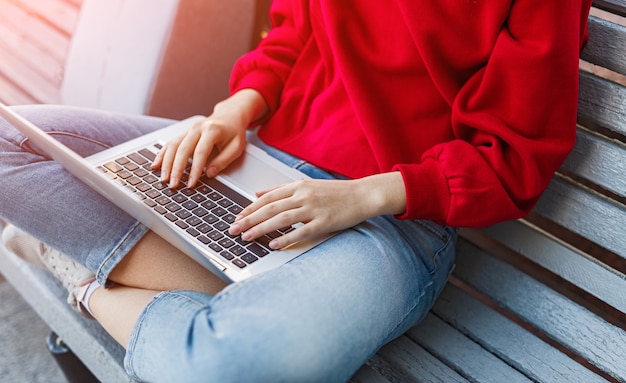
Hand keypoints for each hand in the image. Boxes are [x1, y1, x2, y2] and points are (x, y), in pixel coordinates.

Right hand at [152, 89, 267, 187]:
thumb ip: (224, 160)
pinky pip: (170, 143)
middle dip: (176, 168)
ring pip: (173, 146)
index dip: (195, 169)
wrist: (229, 116)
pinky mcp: (184, 133)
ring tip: (163, 178)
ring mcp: (189, 129)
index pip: (200, 152)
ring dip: (166, 163)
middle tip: (173, 184)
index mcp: (212, 130)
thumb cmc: (234, 132)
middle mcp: (197, 128)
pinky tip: (156, 165)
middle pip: (183, 149)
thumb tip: (209, 174)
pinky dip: (162, 154)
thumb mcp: (236, 147)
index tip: (191, 183)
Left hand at [229, 172, 406, 248]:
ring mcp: (314, 209)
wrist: (363, 195)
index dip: (249, 208)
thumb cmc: (335, 193)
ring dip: (261, 229)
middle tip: (233, 230)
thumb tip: (257, 193)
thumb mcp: (306, 185)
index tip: (237, 217)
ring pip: (281, 219)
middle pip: (270, 208)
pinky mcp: (324, 222)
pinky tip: (274, 246)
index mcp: (298, 186)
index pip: (267, 198)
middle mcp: (303, 196)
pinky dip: (286, 239)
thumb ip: (281, 189)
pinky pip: (302, 231)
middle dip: (249, 220)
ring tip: (247, 238)